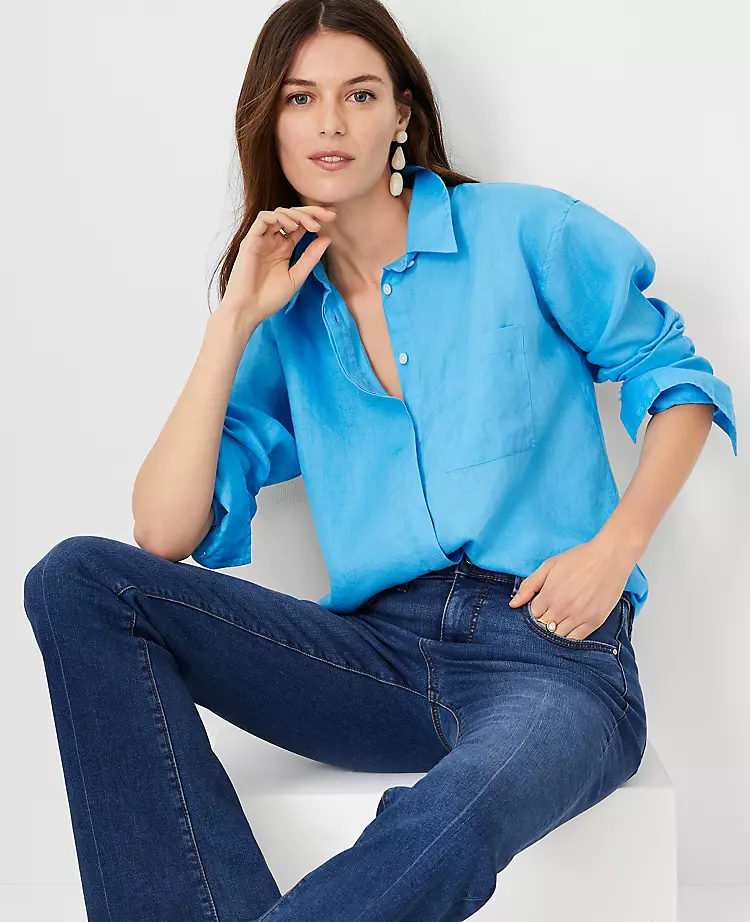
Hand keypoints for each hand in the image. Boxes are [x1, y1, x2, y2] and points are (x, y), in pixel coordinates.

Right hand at [216, 204, 338, 327]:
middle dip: (311, 212)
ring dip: (297, 215)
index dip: (317, 218)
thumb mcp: (297, 277)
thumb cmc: (270, 297)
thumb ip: (310, 257)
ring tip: (310, 226)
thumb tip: (327, 238)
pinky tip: (291, 227)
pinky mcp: (251, 240)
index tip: (334, 216)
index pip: (301, 226)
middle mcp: (273, 240)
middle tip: (328, 215)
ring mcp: (262, 239)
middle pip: (292, 216)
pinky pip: (263, 218)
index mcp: (284, 248)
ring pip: (279, 213)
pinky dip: (279, 217)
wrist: (249, 309)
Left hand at [508, 536, 635, 639]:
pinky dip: (569, 637)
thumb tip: (513, 605)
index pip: (532, 615)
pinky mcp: (593, 622)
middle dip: (542, 623)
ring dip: (554, 631)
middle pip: (543, 627)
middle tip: (548, 614)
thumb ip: (529, 585)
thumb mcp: (549, 565)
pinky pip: (576, 640)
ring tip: (558, 621)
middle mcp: (562, 608)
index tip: (538, 608)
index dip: (533, 613)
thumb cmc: (579, 558)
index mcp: (549, 595)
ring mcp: (578, 617)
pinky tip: (568, 629)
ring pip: (558, 636)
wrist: (609, 557)